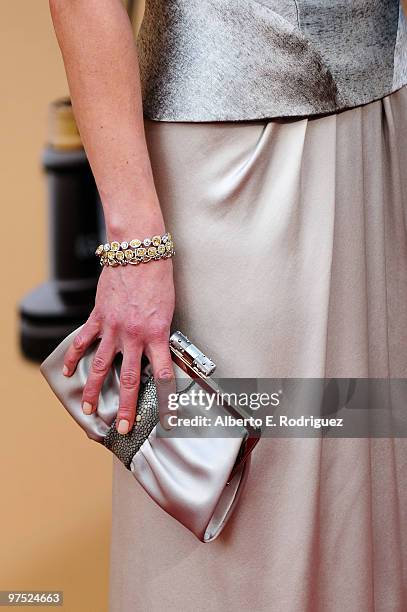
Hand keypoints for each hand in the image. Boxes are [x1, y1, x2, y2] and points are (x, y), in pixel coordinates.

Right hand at [62, 258, 175, 433]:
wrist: (139, 251)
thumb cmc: (158, 277)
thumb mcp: (168, 310)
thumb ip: (161, 334)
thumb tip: (161, 353)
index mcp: (157, 335)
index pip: (163, 376)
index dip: (166, 400)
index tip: (168, 418)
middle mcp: (134, 336)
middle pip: (129, 380)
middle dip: (126, 407)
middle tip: (123, 427)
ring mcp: (113, 328)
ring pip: (100, 367)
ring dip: (94, 391)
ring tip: (90, 409)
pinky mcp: (98, 317)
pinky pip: (83, 341)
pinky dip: (75, 357)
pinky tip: (69, 371)